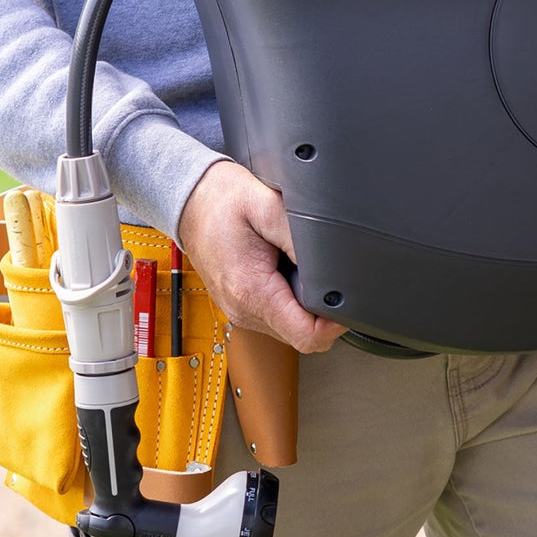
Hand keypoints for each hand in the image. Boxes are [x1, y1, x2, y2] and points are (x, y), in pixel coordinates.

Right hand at [177, 160, 344, 353]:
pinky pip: (278, 317)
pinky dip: (291, 301)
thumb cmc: (221, 200)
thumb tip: (329, 263)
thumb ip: (301, 236)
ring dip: (307, 307)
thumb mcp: (267, 204)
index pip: (307, 336)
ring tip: (302, 268)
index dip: (336, 324)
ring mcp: (241, 312)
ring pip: (292, 329)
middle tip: (327, 275)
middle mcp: (244, 311)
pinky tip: (288, 271)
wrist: (189, 201)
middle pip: (303, 336)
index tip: (347, 300)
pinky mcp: (242, 306)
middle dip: (324, 312)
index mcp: (252, 292)